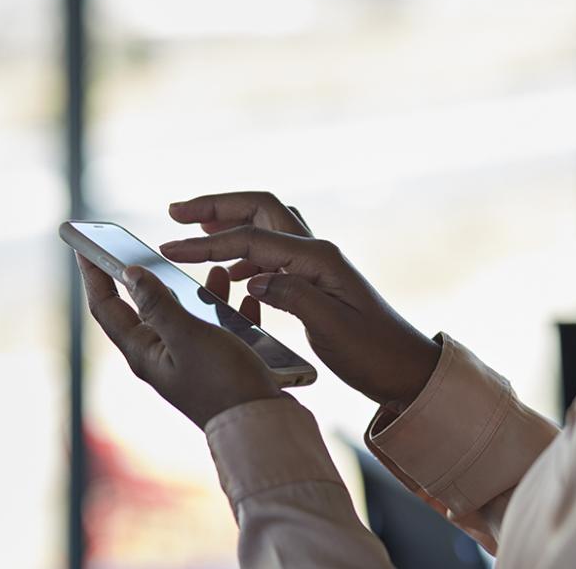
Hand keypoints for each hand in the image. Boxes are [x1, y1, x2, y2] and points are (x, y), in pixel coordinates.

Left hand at [76, 254, 280, 428]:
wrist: (262, 427)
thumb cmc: (224, 383)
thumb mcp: (188, 336)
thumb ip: (159, 304)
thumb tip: (129, 273)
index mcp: (144, 351)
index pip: (107, 306)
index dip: (94, 274)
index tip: (85, 246)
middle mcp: (161, 356)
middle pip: (147, 307)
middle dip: (154, 276)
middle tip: (152, 249)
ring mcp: (190, 361)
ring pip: (188, 315)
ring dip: (200, 292)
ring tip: (218, 272)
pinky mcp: (217, 365)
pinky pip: (219, 328)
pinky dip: (229, 311)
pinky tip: (246, 300)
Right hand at [162, 192, 440, 406]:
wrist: (405, 369)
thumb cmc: (374, 353)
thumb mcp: (333, 329)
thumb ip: (293, 296)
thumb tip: (252, 277)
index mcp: (318, 258)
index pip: (251, 238)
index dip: (207, 242)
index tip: (170, 248)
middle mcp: (316, 251)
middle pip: (259, 209)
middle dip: (216, 206)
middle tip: (176, 212)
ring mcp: (316, 263)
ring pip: (265, 227)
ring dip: (229, 223)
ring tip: (195, 230)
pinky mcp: (315, 280)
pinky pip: (273, 252)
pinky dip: (245, 252)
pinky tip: (231, 272)